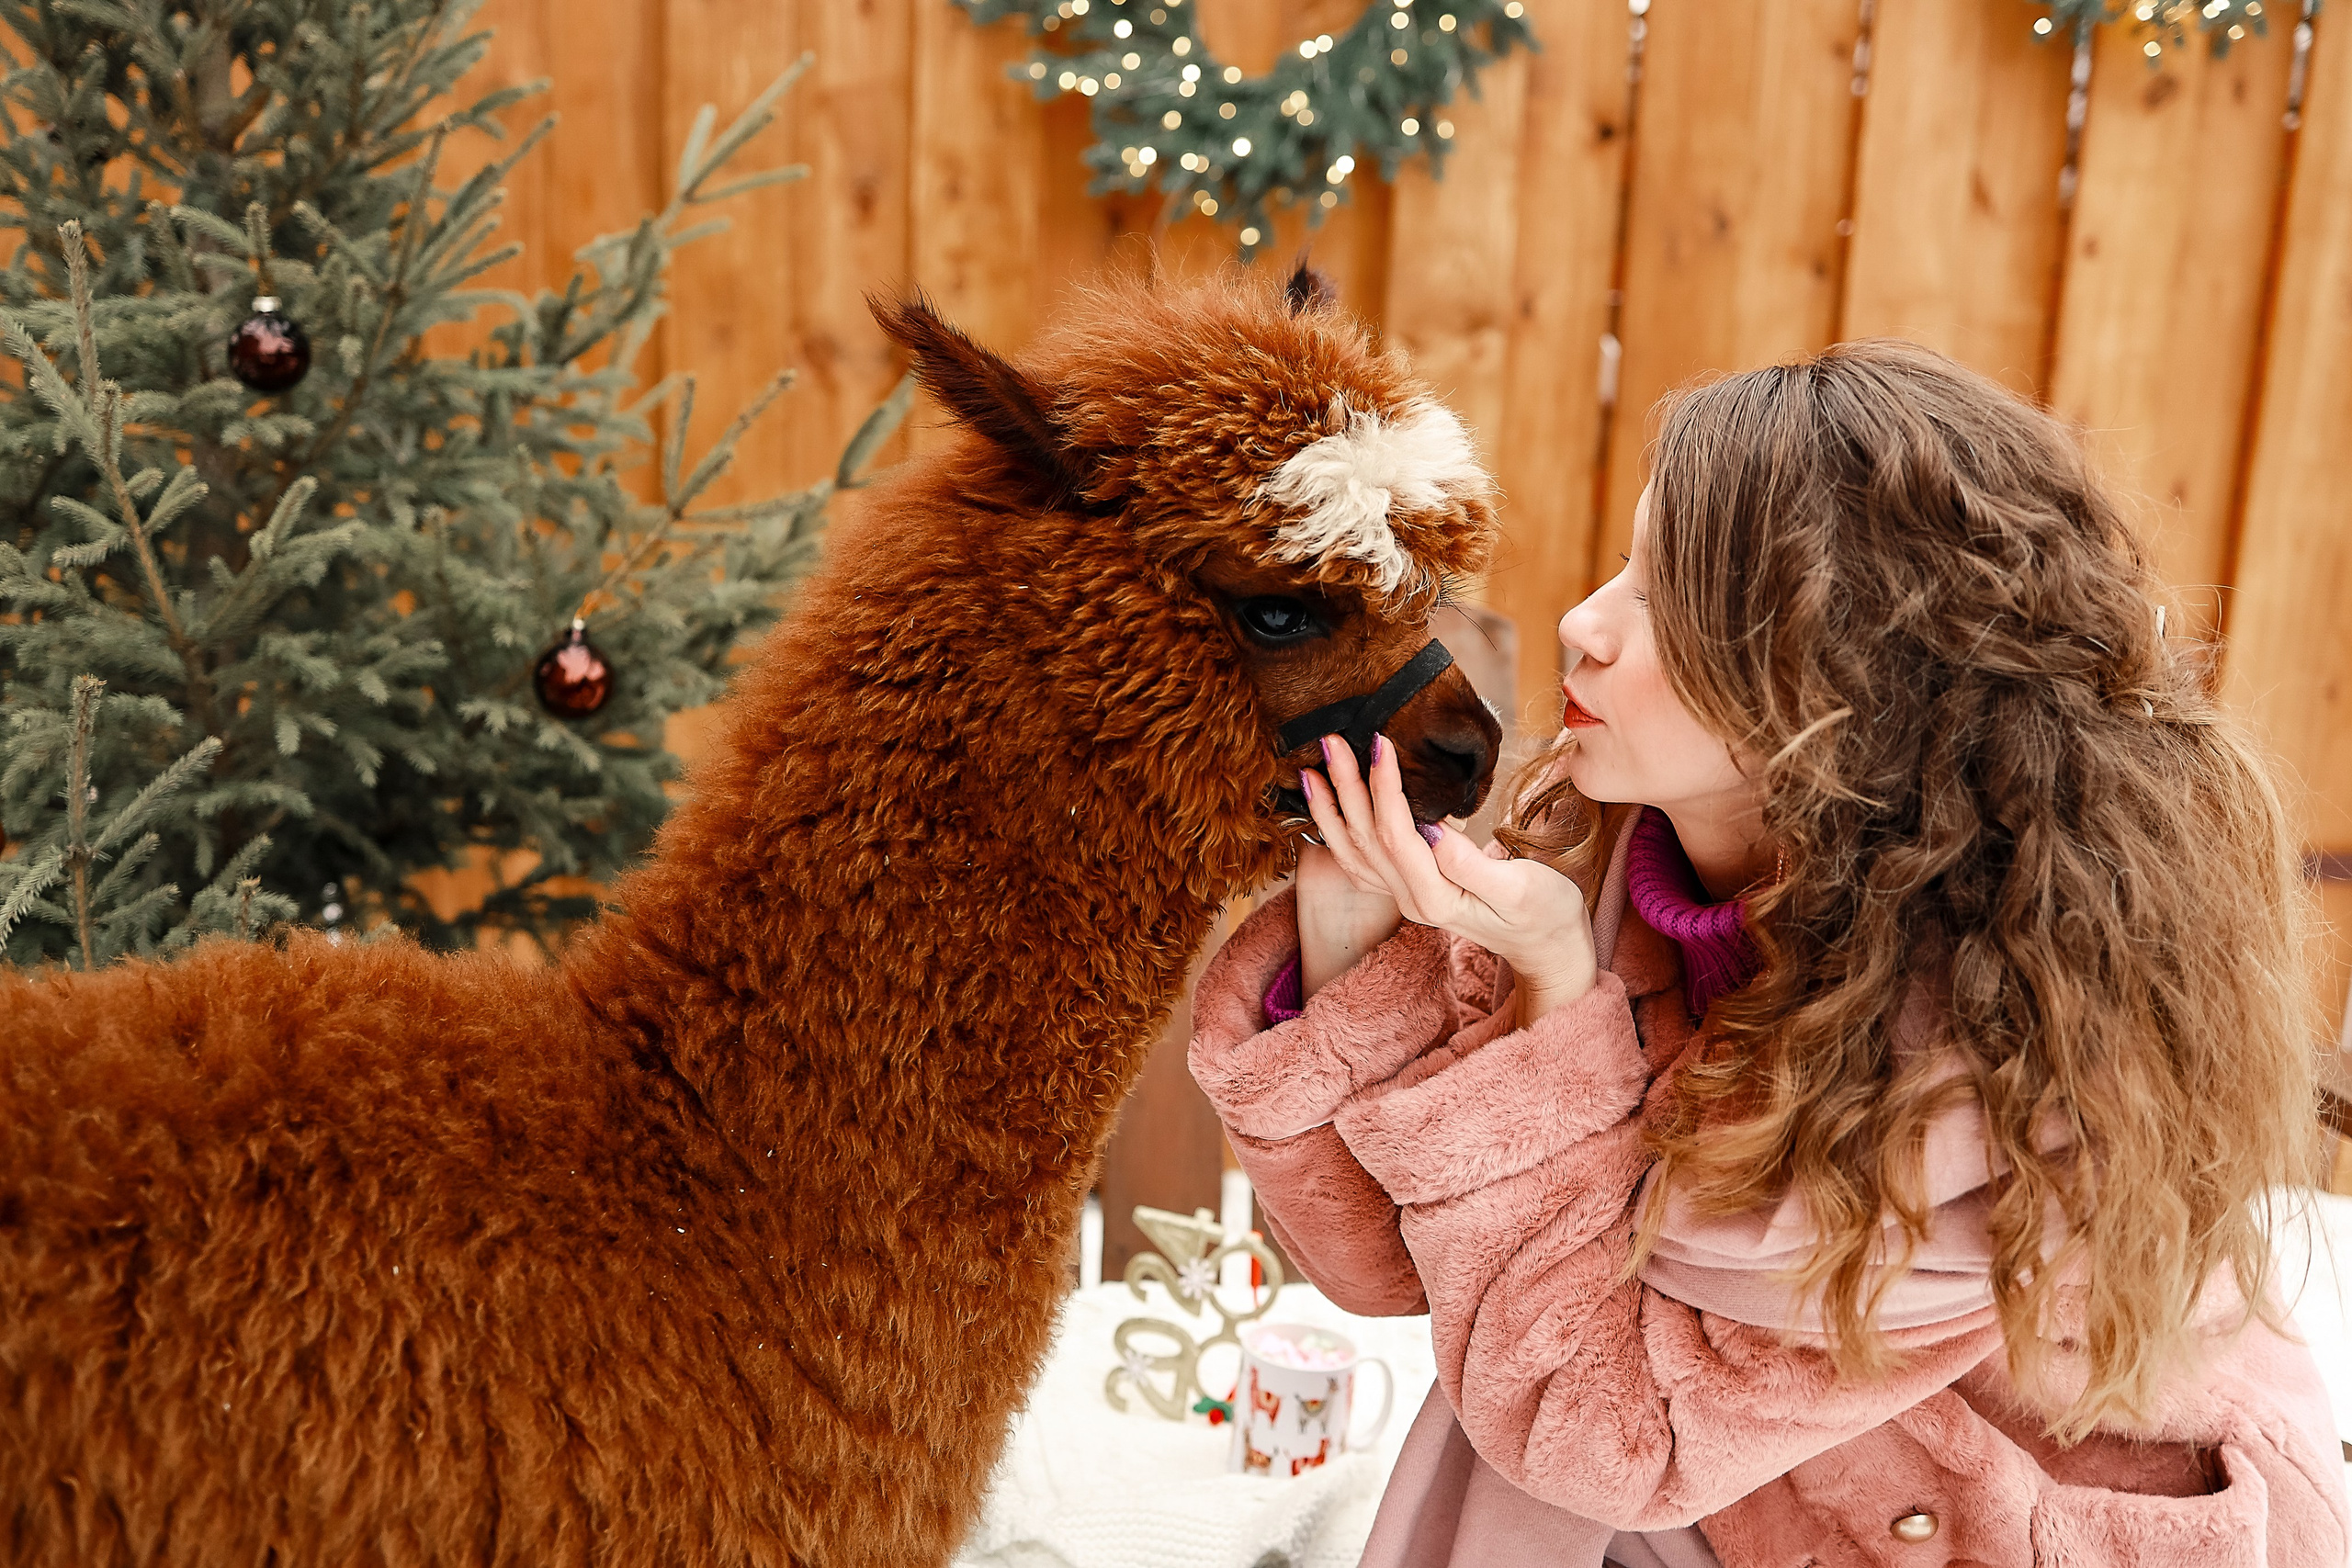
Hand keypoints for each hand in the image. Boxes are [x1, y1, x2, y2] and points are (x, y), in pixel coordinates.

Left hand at [1301, 733, 1596, 1023]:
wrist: (1547, 947)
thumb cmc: (1544, 914)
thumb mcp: (1520, 889)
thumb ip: (1472, 865)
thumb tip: (1434, 831)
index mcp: (1435, 896)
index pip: (1396, 835)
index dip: (1384, 787)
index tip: (1380, 742)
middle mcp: (1410, 899)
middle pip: (1365, 838)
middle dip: (1346, 786)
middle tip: (1331, 740)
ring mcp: (1406, 897)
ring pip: (1353, 852)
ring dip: (1330, 809)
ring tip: (1311, 770)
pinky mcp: (1410, 890)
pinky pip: (1361, 862)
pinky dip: (1338, 832)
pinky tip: (1329, 808)